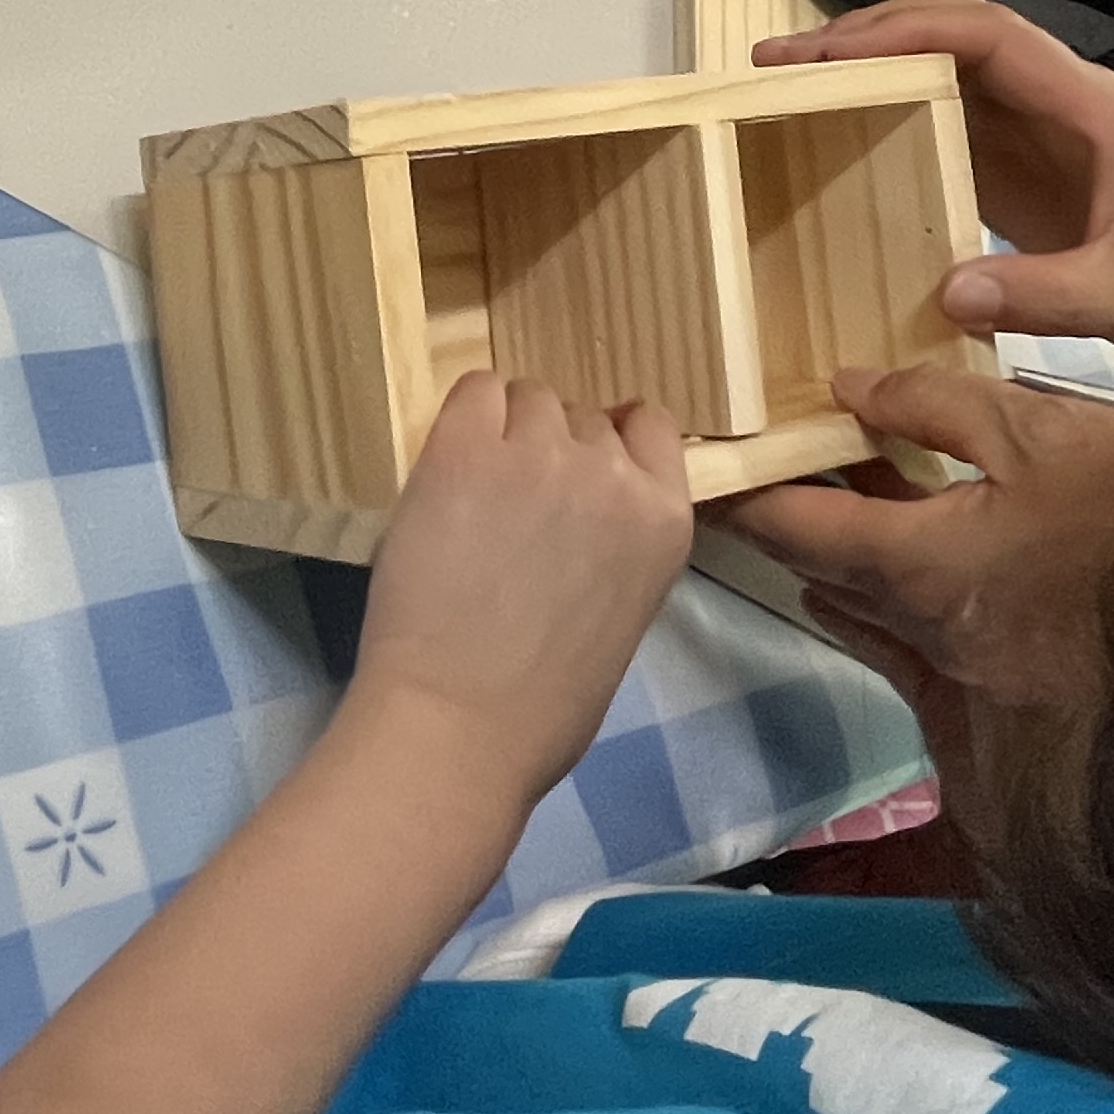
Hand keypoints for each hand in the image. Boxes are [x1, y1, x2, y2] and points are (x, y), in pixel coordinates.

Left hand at [344, 371, 692, 813]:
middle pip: (584, 415)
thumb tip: (580, 515)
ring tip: (476, 493)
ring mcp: (541, 454)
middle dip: (552, 449)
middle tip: (514, 507)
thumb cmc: (543, 707)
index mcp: (665, 522)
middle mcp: (614, 474)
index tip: (580, 473)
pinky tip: (448, 466)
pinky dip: (464, 418)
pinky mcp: (467, 449)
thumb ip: (617, 546)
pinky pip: (474, 390)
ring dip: (506, 431)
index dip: (612, 442)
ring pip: (529, 398)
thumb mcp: (623, 616)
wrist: (461, 724)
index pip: (653, 426)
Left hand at [713, 366, 1113, 744]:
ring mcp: (974, 704)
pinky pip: (938, 686)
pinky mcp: (1019, 741)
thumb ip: (936, 407)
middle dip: (802, 545)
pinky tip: (931, 607)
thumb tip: (848, 391)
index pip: (798, 534)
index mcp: (924, 570)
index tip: (714, 476)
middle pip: (833, 591)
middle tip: (779, 498)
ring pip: (884, 638)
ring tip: (850, 539)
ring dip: (858, 591)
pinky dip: (918, 639)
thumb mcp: (1047, 430)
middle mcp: (930, 649)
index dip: (747, 500)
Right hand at [755, 0, 1113, 369]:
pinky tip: (841, 152)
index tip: (825, 52)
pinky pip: (956, 130)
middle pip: (951, 38)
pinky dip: (895, 126)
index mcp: (1090, 107)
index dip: (901, 32)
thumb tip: (947, 293)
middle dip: (863, 39)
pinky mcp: (1036, 175)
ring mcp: (1047, 137)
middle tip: (776, 66)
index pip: (983, 37)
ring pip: (947, 77)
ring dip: (871, 76)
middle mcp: (1061, 105)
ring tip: (786, 97)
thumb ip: (1047, 293)